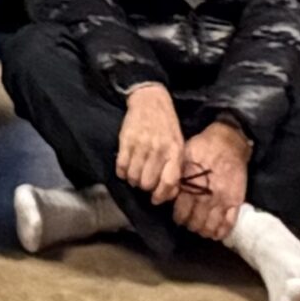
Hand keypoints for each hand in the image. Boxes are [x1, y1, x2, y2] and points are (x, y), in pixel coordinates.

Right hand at [117, 84, 186, 204]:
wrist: (151, 101)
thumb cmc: (167, 126)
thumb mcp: (178, 144)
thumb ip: (175, 168)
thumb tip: (168, 194)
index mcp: (175, 151)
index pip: (169, 182)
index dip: (161, 195)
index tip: (156, 199)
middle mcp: (159, 149)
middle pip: (148, 183)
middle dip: (144, 187)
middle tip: (144, 182)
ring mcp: (141, 144)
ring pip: (133, 177)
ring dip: (132, 180)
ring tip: (135, 174)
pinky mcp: (126, 140)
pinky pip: (121, 167)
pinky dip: (122, 173)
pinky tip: (126, 169)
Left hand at [173, 120, 250, 242]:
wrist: (229, 141)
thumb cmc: (202, 147)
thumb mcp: (183, 157)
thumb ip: (177, 177)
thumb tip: (167, 192)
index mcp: (191, 186)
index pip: (181, 213)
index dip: (178, 218)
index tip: (178, 218)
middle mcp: (206, 197)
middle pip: (195, 223)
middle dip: (190, 225)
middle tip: (189, 223)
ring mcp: (222, 201)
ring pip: (211, 226)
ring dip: (204, 230)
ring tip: (201, 228)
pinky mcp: (236, 201)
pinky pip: (229, 223)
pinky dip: (221, 232)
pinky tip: (216, 234)